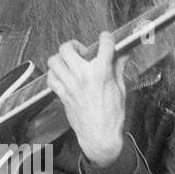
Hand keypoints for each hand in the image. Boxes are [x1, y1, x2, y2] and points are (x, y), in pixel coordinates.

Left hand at [46, 32, 127, 165]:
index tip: (106, 39)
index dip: (107, 38)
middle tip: (81, 53)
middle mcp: (83, 76)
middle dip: (74, 46)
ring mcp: (70, 86)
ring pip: (54, 61)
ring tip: (69, 63)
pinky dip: (54, 74)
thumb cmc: (113, 115)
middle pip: (67, 48)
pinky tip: (63, 76)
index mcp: (101, 72)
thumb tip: (124, 52)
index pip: (104, 43)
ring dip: (61, 59)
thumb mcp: (120, 88)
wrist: (100, 136)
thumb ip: (119, 67)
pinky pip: (50, 78)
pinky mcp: (62, 96)